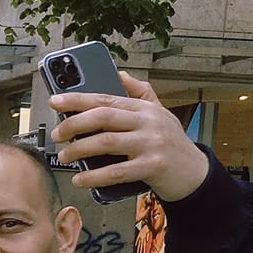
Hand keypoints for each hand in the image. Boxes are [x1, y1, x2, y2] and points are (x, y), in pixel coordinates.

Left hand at [50, 69, 208, 201]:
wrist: (196, 174)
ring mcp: (151, 144)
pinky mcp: (153, 167)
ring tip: (65, 156)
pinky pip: (116, 172)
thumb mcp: (160, 113)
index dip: (77, 99)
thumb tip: (119, 74)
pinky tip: (80, 179)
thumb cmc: (172, 144)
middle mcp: (148, 123)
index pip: (106, 98)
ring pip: (106, 143)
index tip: (55, 101)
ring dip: (79, 150)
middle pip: (103, 117)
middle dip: (73, 124)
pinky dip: (94, 176)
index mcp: (144, 108)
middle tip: (57, 134)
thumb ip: (140, 93)